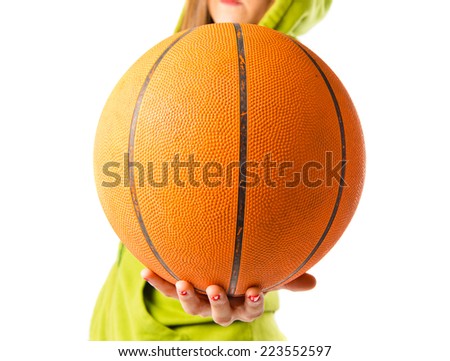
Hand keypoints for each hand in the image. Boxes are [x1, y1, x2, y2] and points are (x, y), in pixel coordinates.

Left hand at [141, 269, 315, 326]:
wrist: (224, 267)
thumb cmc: (252, 269)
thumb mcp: (270, 273)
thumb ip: (288, 278)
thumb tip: (315, 283)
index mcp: (243, 304)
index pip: (250, 309)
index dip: (252, 303)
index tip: (255, 290)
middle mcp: (222, 306)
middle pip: (220, 314)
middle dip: (218, 303)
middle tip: (216, 288)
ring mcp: (201, 300)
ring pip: (194, 306)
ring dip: (188, 296)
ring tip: (184, 282)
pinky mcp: (184, 289)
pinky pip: (169, 290)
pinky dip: (158, 281)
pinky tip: (145, 269)